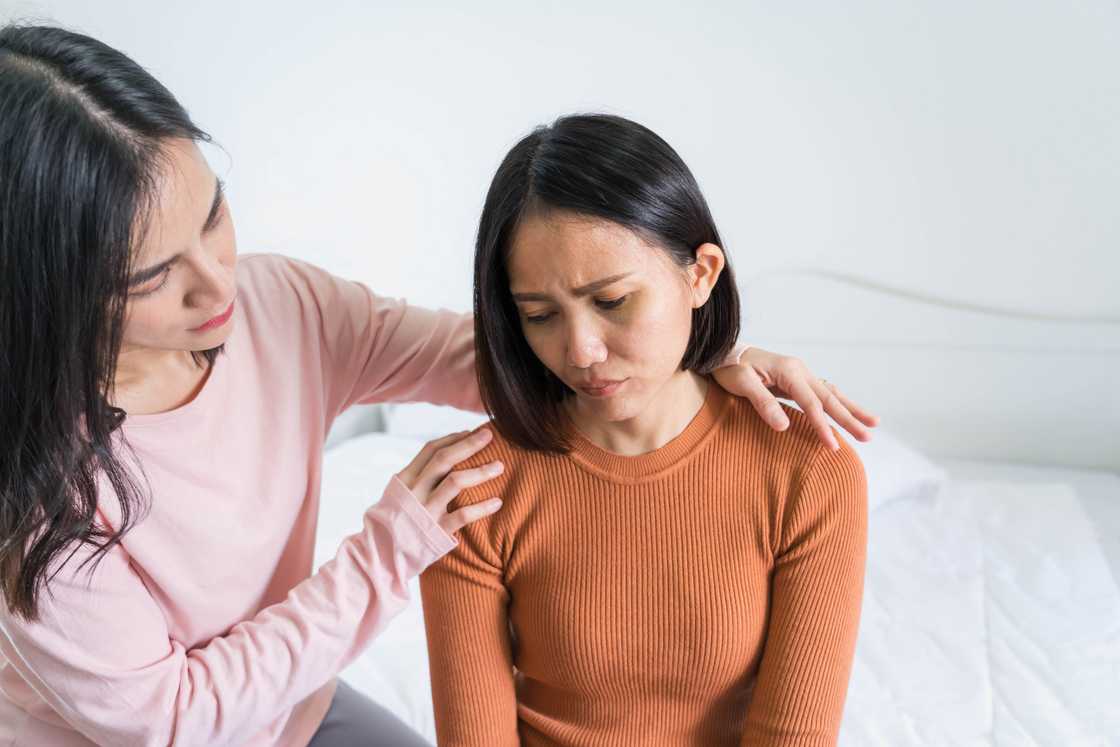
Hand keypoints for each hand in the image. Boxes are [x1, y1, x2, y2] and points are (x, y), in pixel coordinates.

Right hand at [396, 427, 503, 534]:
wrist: (381, 556)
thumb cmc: (395, 522)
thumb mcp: (398, 494)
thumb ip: (418, 477)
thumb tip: (447, 455)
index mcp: (406, 479)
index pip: (430, 450)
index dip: (452, 438)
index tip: (470, 432)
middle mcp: (415, 491)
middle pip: (444, 460)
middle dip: (468, 445)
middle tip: (489, 435)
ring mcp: (425, 511)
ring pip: (455, 482)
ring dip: (480, 472)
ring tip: (500, 466)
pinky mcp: (436, 531)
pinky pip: (463, 516)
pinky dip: (482, 508)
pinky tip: (498, 502)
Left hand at [712, 347, 878, 449]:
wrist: (723, 352)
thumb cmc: (730, 368)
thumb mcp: (741, 384)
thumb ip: (763, 403)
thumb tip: (784, 427)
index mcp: (789, 371)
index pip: (811, 403)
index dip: (822, 426)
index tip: (832, 446)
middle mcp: (800, 370)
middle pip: (829, 398)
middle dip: (849, 419)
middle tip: (868, 438)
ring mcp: (800, 374)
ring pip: (832, 393)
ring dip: (851, 409)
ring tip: (873, 423)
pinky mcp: (797, 380)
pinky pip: (823, 393)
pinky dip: (839, 403)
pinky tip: (849, 412)